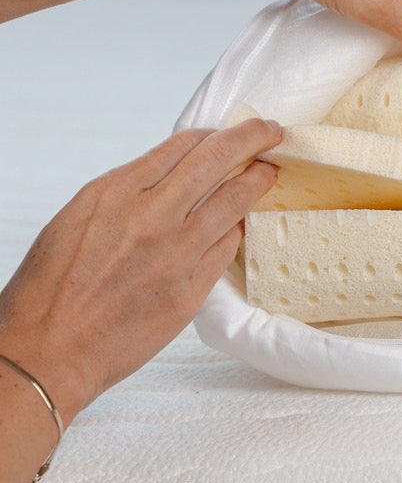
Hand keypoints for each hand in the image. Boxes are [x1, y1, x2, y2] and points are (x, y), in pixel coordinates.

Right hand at [0, 119, 280, 423]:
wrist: (49, 350)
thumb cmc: (51, 288)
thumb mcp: (77, 219)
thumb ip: (125, 195)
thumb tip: (166, 179)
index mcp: (114, 191)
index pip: (180, 147)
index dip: (212, 135)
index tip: (227, 133)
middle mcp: (149, 215)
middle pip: (216, 160)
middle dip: (250, 138)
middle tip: (271, 132)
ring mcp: (174, 253)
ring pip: (233, 201)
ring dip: (258, 181)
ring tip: (271, 171)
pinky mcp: (190, 289)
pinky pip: (227, 248)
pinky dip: (237, 229)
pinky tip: (242, 223)